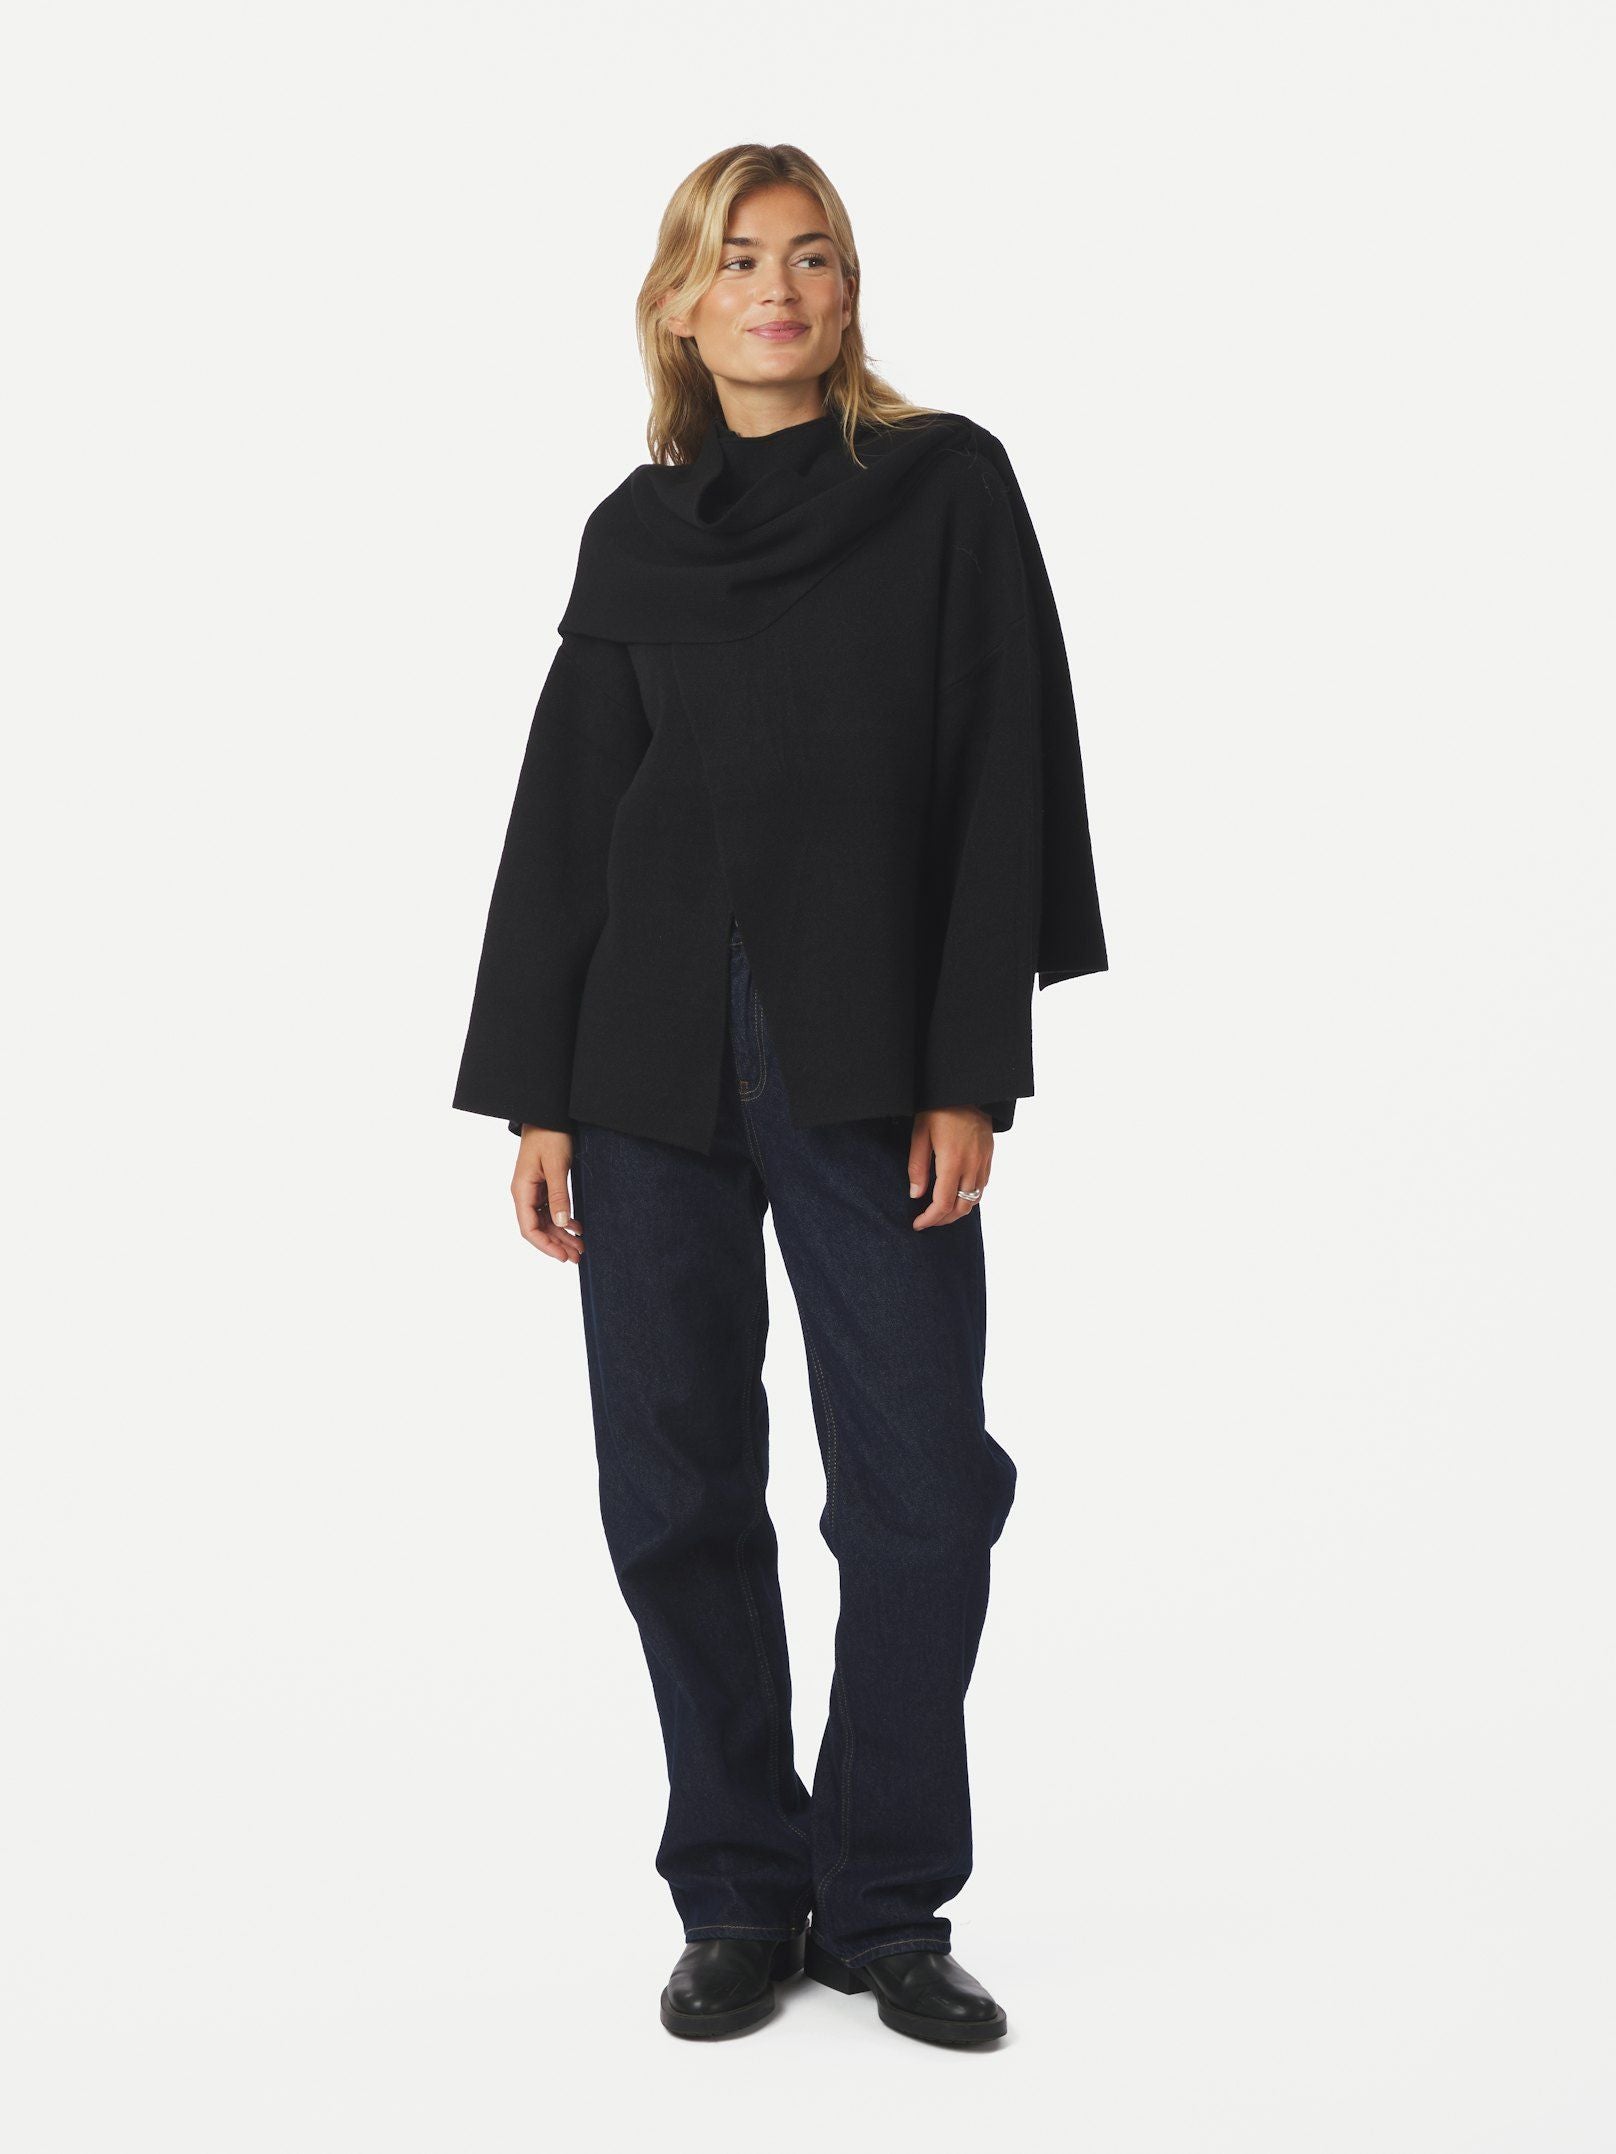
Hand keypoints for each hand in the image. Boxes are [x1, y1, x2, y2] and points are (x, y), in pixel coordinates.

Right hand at [512, 1126, 584, 1262]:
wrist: (548, 1114)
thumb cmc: (550, 1135)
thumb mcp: (557, 1166)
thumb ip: (559, 1196)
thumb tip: (560, 1224)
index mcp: (522, 1190)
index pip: (529, 1228)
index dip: (545, 1245)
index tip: (563, 1257)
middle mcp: (524, 1193)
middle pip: (538, 1228)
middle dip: (557, 1244)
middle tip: (578, 1256)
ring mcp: (533, 1190)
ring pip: (546, 1221)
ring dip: (561, 1234)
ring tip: (581, 1246)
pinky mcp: (542, 1185)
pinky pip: (550, 1209)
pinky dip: (563, 1220)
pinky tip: (577, 1227)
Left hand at [907, 1107, 992, 1229]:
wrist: (967, 1088)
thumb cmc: (940, 1107)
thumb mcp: (920, 1133)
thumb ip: (918, 1166)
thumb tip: (916, 1194)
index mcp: (952, 1161)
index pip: (943, 1203)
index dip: (930, 1219)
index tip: (917, 1224)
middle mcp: (972, 1165)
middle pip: (961, 1207)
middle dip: (943, 1219)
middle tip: (927, 1220)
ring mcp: (983, 1161)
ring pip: (974, 1199)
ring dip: (957, 1210)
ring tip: (940, 1211)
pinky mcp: (989, 1156)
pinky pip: (982, 1185)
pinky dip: (969, 1196)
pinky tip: (956, 1193)